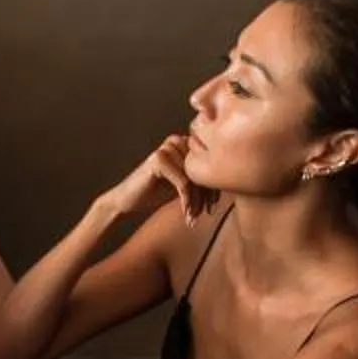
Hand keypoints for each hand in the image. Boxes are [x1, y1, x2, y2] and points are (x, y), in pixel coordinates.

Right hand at [97, 136, 212, 225]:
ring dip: (196, 202)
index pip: (210, 163)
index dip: (214, 187)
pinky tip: (185, 214)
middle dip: (206, 197)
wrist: (126, 200)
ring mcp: (167, 148)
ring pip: (195, 179)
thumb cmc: (154, 192)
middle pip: (204, 170)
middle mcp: (178, 141)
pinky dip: (187, 202)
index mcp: (185, 142)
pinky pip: (184, 183)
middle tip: (203, 215)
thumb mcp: (184, 184)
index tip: (211, 208)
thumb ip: (201, 178)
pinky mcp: (159, 159)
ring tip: (192, 218)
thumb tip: (231, 184)